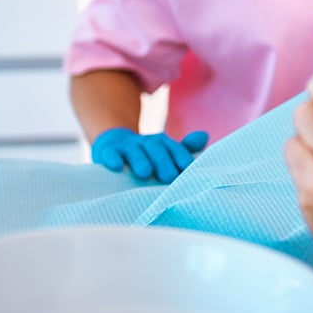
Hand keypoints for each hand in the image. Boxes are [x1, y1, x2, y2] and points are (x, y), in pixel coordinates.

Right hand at [91, 127, 208, 182]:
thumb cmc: (147, 155)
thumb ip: (185, 148)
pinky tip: (117, 167)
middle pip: (156, 149)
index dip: (181, 156)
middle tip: (169, 177)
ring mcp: (126, 146)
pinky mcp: (108, 151)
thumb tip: (205, 136)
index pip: (174, 148)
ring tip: (145, 173)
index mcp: (162, 143)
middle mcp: (146, 143)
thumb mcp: (166, 151)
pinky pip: (110, 153)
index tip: (188, 168)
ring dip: (140, 161)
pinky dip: (113, 158)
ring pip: (134, 151)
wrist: (115, 144)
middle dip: (163, 162)